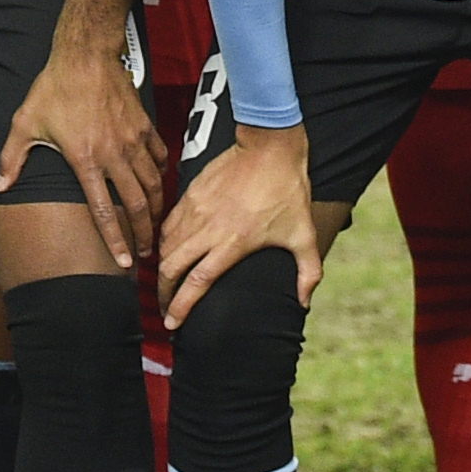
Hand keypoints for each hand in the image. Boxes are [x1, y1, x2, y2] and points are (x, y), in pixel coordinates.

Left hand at [1, 19, 163, 263]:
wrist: (86, 55)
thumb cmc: (54, 89)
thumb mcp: (25, 124)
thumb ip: (12, 159)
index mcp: (85, 161)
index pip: (103, 211)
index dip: (116, 240)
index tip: (125, 263)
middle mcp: (114, 156)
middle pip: (136, 205)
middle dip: (144, 234)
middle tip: (147, 254)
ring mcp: (133, 141)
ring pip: (153, 185)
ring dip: (156, 210)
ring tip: (155, 228)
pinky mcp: (145, 126)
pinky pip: (159, 158)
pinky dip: (161, 175)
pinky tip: (158, 185)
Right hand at [155, 121, 322, 325]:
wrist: (269, 146)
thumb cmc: (287, 191)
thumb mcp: (303, 234)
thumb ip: (308, 272)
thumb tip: (305, 302)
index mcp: (231, 243)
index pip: (196, 283)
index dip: (180, 307)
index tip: (172, 324)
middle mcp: (207, 230)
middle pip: (170, 269)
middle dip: (163, 294)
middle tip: (165, 309)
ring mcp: (195, 211)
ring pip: (165, 247)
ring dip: (162, 269)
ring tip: (165, 284)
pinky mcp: (189, 194)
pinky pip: (167, 225)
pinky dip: (163, 243)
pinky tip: (168, 251)